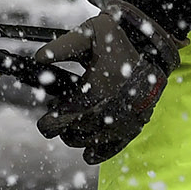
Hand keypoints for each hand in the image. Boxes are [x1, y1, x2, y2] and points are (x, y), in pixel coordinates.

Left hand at [33, 0, 182, 163]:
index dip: (50, 123)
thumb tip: (38, 59)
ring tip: (70, 129)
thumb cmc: (115, 37)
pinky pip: (118, 144)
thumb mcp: (86, 35)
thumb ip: (61, 48)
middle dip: (63, 128)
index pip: (65, 117)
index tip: (45, 120)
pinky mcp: (138, 121)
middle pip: (77, 131)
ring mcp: (127, 117)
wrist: (152, 41)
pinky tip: (88, 155)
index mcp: (98, 88)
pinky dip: (102, 152)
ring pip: (94, 140)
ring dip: (78, 138)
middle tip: (56, 121)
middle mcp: (113, 107)